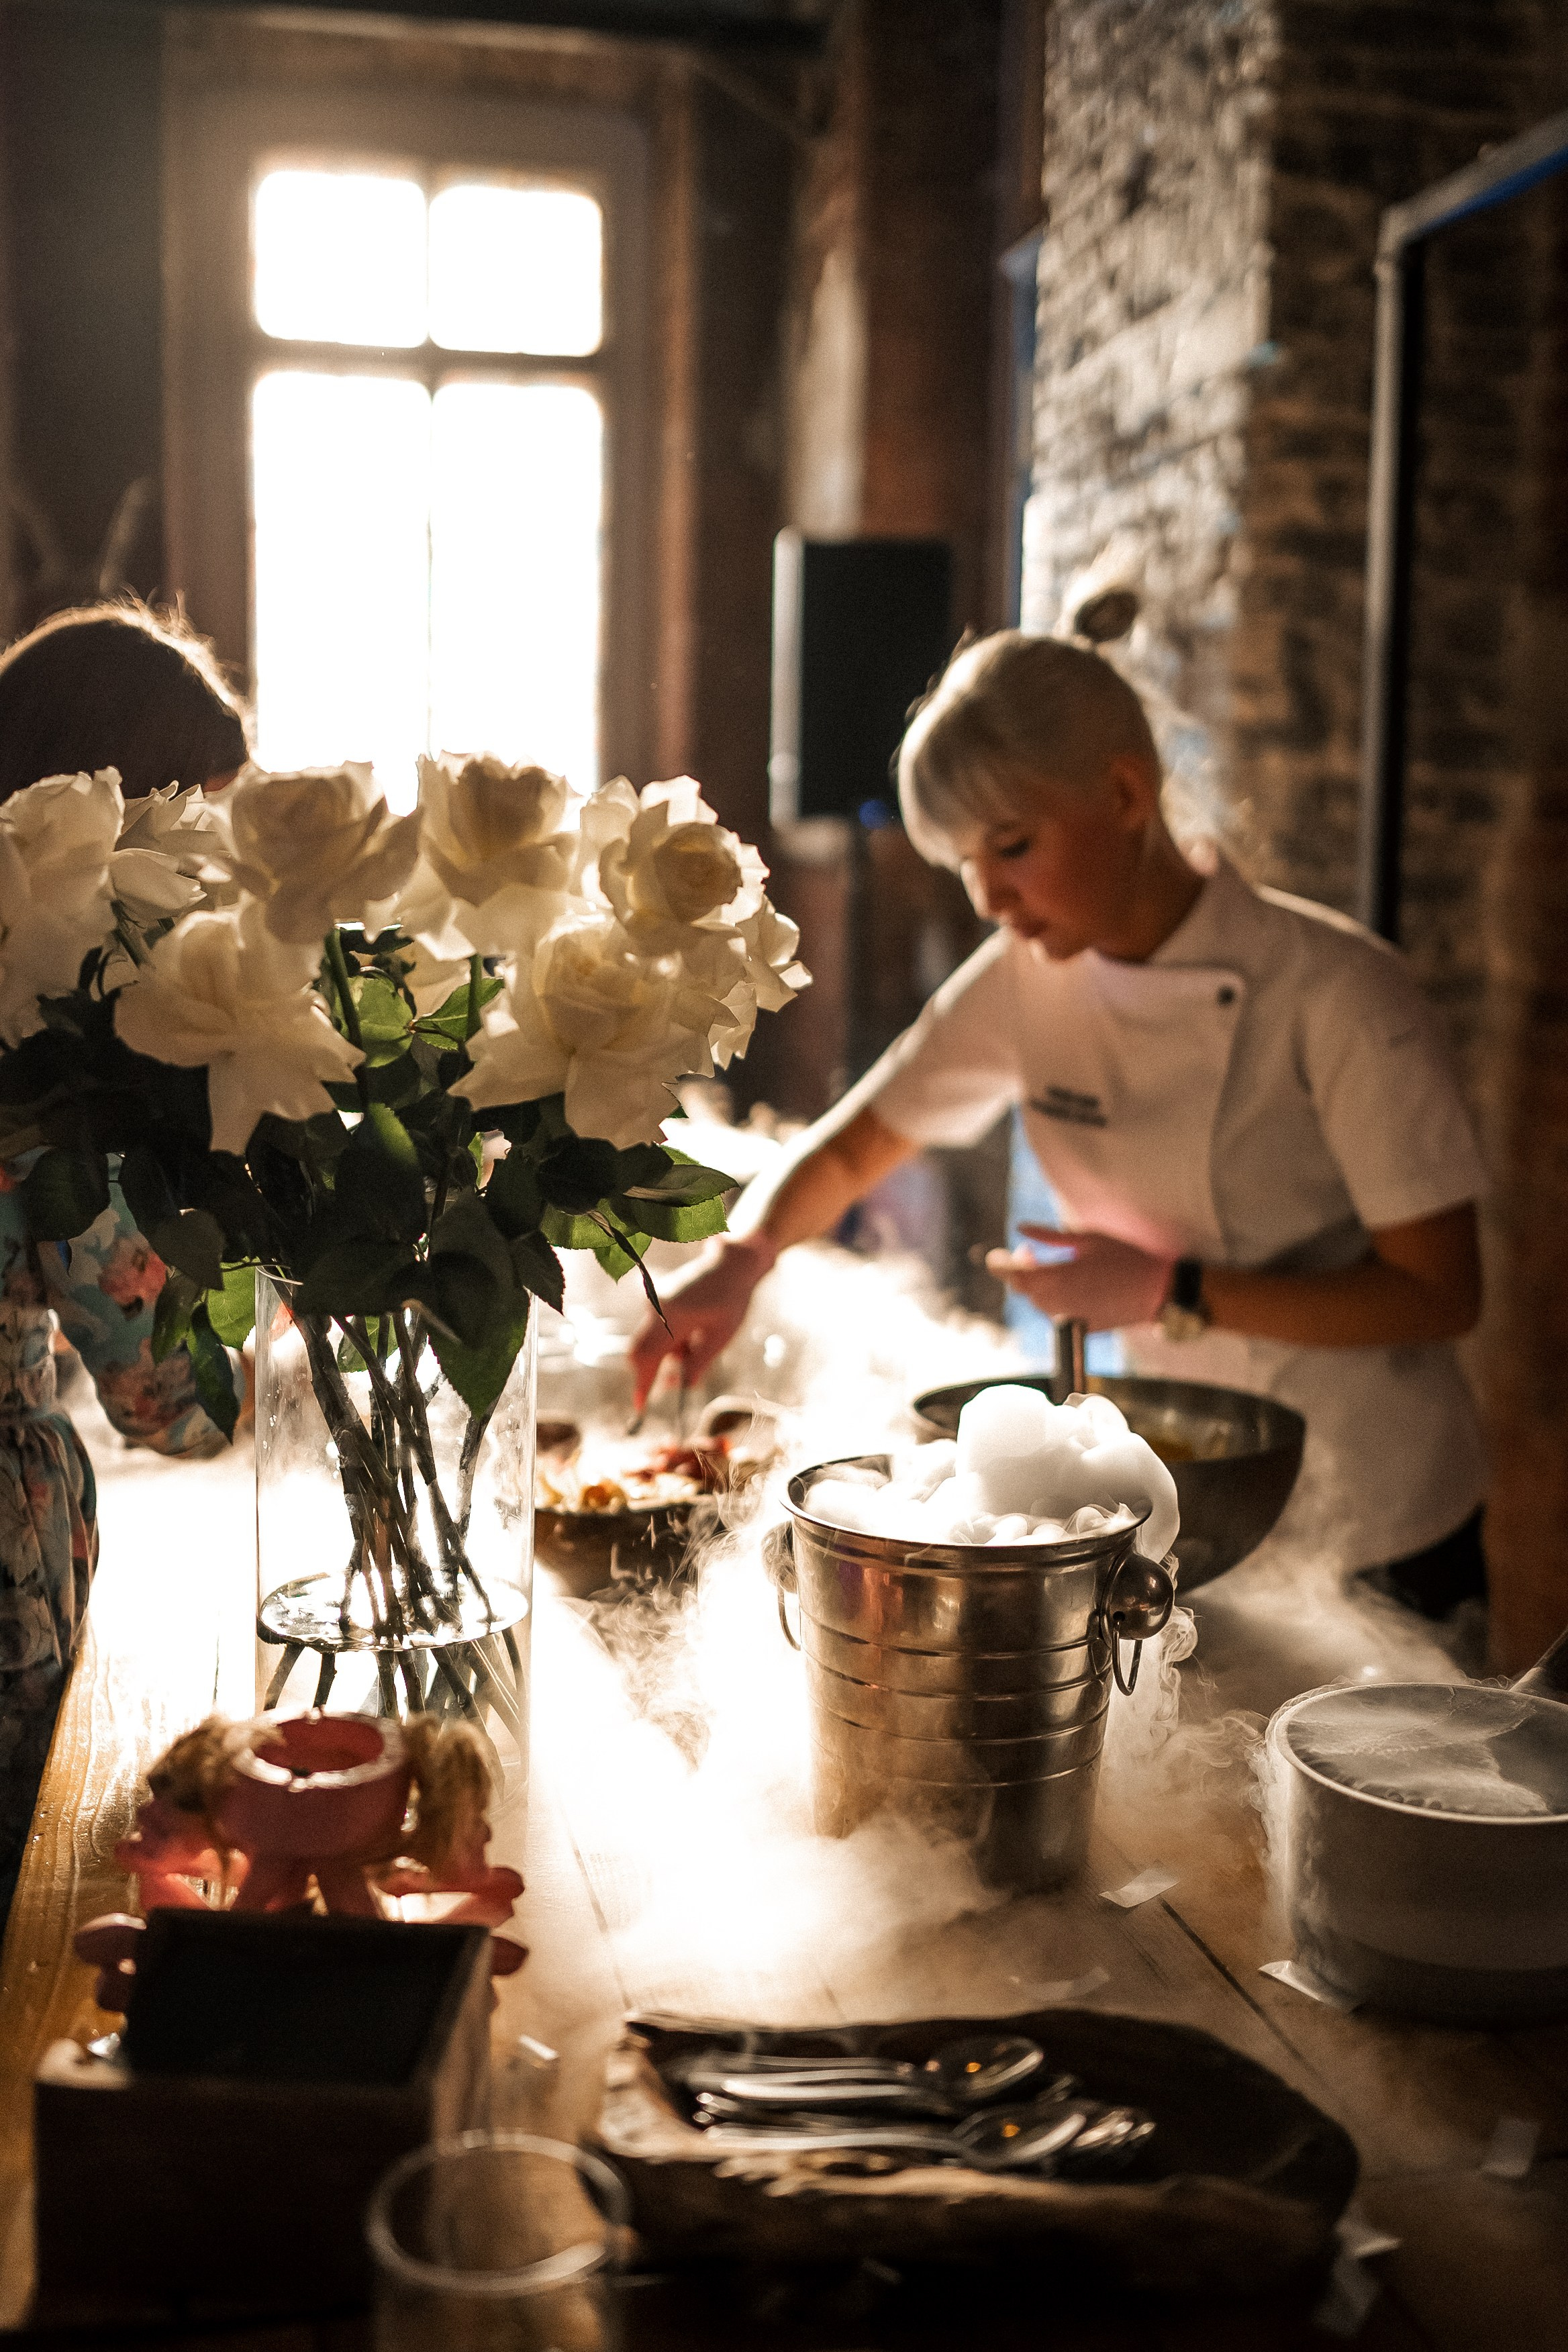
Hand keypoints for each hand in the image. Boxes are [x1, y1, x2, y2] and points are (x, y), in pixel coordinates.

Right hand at [628, 1233, 777, 1408]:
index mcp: (672, 1317)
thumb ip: (698, 1363)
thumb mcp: (720, 1337)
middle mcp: (656, 1308)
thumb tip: (680, 1386)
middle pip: (640, 1351)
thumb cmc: (731, 1299)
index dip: (641, 1384)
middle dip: (653, 1371)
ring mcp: (654, 1301)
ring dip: (668, 1354)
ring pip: (650, 1341)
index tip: (640, 1407)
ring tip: (700, 1343)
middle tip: (675, 1382)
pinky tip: (695, 1331)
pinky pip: (656, 1329)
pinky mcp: (657, 1298)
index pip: (646, 1358)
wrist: (731, 1263)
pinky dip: (670, 1341)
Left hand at [985, 1223, 1174, 1331]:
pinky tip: (1068, 1285)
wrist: (1158, 1291)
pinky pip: (1056, 1313)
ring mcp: (1071, 1317)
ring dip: (1036, 1286)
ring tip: (1049, 1266)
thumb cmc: (1126, 1258)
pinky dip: (1053, 1298)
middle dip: (1019, 1271)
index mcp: (1059, 1277)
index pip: (1014, 1275)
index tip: (996, 1256)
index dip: (999, 1265)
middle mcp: (1059, 1301)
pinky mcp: (1082, 1326)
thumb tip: (1021, 1229)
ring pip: (1038, 1303)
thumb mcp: (1088, 1238)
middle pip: (1024, 1290)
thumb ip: (1051, 1236)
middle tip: (1029, 1253)